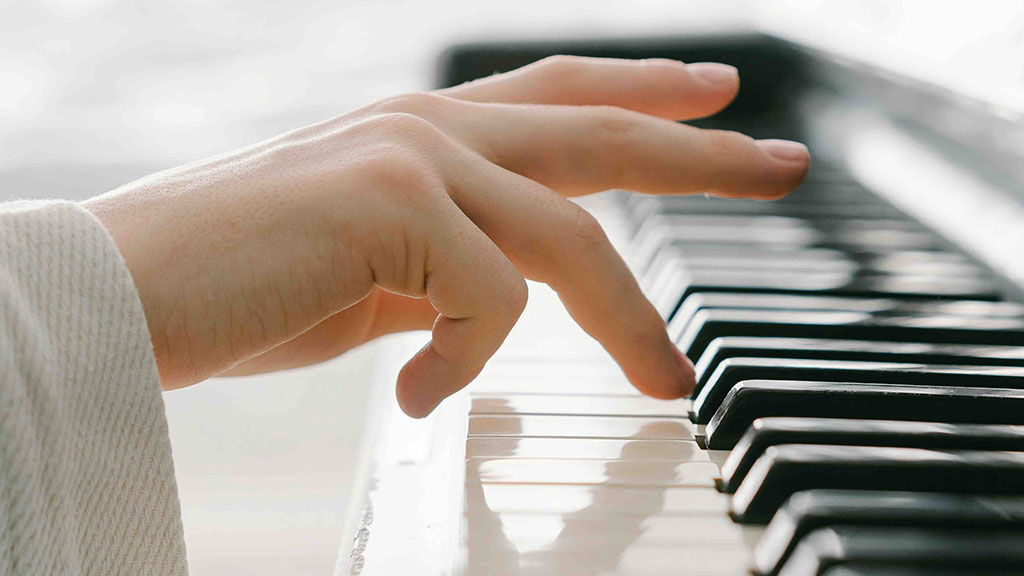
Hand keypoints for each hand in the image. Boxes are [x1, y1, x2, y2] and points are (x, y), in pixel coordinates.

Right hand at [84, 56, 808, 416]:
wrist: (133, 289)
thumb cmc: (248, 284)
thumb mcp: (377, 269)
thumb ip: (448, 264)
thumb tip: (507, 297)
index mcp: (426, 132)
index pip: (560, 96)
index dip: (643, 91)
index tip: (715, 97)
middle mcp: (430, 125)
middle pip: (599, 129)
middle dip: (700, 150)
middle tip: (781, 163)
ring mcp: (416, 154)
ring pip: (571, 232)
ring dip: (627, 318)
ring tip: (668, 384)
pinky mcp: (396, 203)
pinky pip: (492, 301)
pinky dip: (468, 362)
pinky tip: (418, 397)